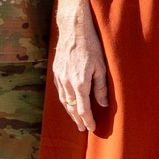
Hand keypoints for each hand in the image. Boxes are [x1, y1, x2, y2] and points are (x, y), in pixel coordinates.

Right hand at [54, 6, 108, 132]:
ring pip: (63, 101)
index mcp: (80, 83)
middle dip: (78, 120)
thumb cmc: (91, 46)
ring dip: (70, 112)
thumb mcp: (101, 67)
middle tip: (83, 129)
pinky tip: (68, 103)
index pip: (83, 109)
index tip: (91, 128)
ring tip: (76, 120)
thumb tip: (103, 105)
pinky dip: (64, 101)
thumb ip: (101, 88)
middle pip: (71, 108)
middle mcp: (67, 83)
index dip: (87, 121)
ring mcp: (60, 78)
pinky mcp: (56, 72)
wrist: (74, 29)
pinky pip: (59, 92)